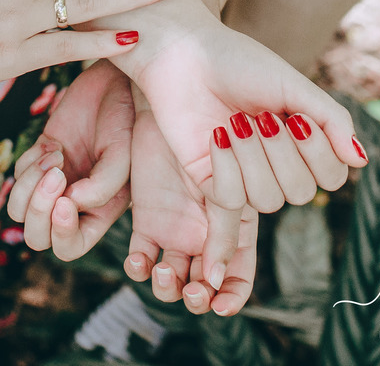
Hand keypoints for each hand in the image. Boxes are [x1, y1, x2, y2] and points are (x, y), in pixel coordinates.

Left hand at [7, 60, 133, 259]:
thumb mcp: (124, 155)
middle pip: (38, 237)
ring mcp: (53, 182)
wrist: (113, 83)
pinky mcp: (38, 159)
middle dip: (39, 211)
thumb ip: (102, 187)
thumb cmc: (126, 121)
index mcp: (99, 213)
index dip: (62, 233)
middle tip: (56, 175)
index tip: (65, 201)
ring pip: (19, 210)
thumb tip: (70, 204)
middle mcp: (74, 203)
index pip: (70, 247)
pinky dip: (28, 162)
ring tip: (54, 157)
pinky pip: (16, 176)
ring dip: (29, 185)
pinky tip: (53, 144)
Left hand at [124, 2, 364, 199]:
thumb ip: (332, 121)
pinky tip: (218, 134)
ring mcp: (241, 174)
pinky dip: (228, 166)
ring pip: (267, 200)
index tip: (298, 116)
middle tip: (262, 117)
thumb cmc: (240, 63)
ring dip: (254, 158)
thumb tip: (361, 160)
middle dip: (283, 153)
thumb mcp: (294, 87)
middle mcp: (274, 164)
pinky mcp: (207, 179)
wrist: (186, 52)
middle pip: (300, 193)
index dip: (320, 154)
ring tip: (236, 121)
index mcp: (300, 143)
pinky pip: (230, 198)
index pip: (332, 177)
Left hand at [125, 110, 257, 315]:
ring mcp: (175, 224)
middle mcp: (208, 230)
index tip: (219, 303)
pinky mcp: (145, 214)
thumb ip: (239, 213)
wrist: (182, 77)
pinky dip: (138, 267)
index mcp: (241, 224)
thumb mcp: (240, 164)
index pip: (241, 277)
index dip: (232, 297)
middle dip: (198, 298)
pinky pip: (140, 256)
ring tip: (163, 272)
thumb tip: (222, 275)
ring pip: (171, 279)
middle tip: (193, 287)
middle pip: (206, 287)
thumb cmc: (227, 110)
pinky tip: (139, 259)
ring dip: (167, 289)